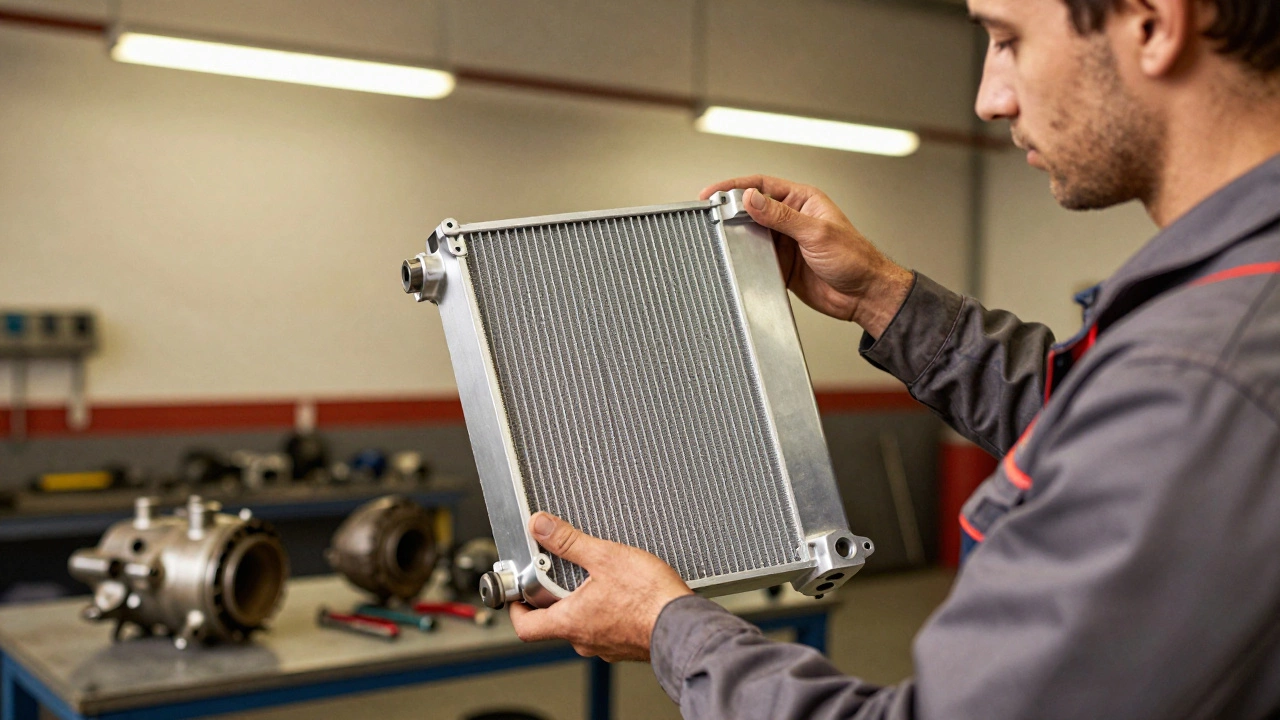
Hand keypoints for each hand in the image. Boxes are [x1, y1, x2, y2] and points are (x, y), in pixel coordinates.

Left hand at [509, 512, 692, 661]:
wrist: (685, 624)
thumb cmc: (650, 599)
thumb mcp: (605, 557)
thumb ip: (569, 541)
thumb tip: (541, 526)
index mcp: (570, 622)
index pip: (526, 627)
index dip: (516, 609)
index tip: (519, 593)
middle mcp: (584, 641)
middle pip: (554, 622)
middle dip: (555, 597)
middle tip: (560, 575)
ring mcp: (606, 646)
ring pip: (582, 625)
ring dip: (583, 604)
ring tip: (596, 579)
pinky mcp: (626, 645)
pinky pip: (606, 628)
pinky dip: (606, 611)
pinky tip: (621, 594)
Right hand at [700, 175, 912, 338]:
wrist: (864, 295)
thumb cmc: (855, 258)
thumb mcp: (816, 232)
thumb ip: (781, 216)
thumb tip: (752, 199)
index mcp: (803, 201)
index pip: (763, 186)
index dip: (736, 187)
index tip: (714, 192)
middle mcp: (792, 219)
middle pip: (752, 209)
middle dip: (731, 211)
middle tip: (710, 215)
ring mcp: (785, 242)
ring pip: (751, 234)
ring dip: (737, 236)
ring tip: (720, 237)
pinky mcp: (781, 264)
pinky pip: (756, 258)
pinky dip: (745, 259)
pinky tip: (737, 259)